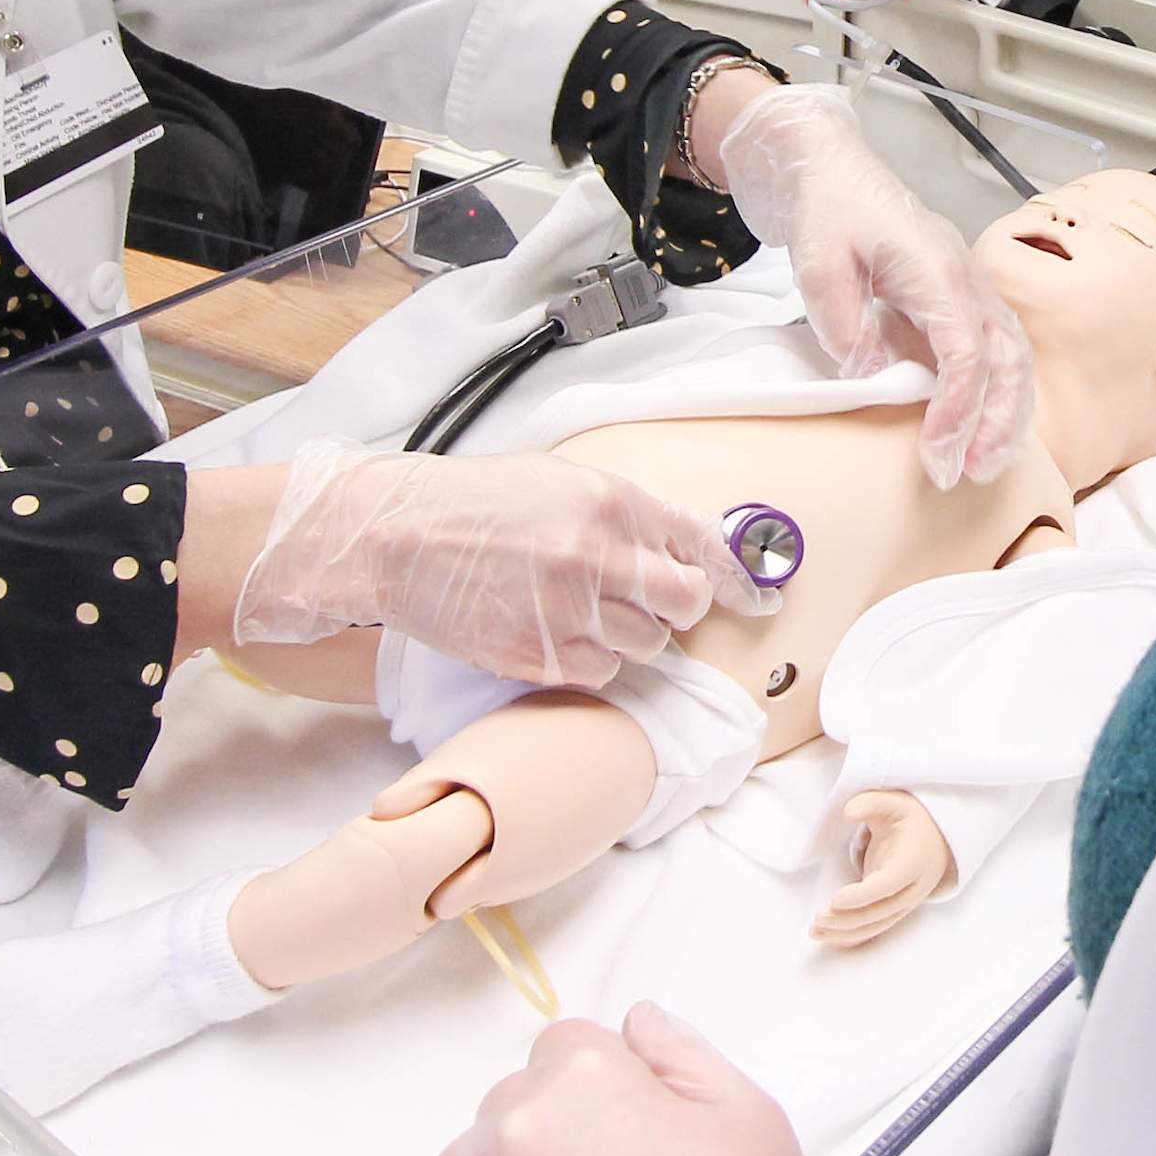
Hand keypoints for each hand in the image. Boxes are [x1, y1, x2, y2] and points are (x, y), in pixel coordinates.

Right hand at [222, 448, 778, 688]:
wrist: (396, 536)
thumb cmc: (477, 502)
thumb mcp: (562, 480)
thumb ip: (631, 512)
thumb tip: (697, 544)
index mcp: (611, 502)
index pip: (702, 547)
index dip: (734, 577)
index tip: (759, 599)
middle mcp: (597, 557)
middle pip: (684, 605)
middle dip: (672, 605)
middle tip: (641, 597)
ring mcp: (567, 611)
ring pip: (647, 647)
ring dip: (628, 635)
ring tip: (582, 608)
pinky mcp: (536, 655)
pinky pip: (600, 674)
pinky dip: (591, 661)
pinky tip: (557, 632)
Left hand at [696, 78, 1037, 487]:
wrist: (832, 168)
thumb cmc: (828, 209)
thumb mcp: (818, 261)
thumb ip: (844, 321)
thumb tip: (872, 375)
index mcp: (937, 270)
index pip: (966, 352)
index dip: (959, 408)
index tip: (938, 451)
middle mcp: (966, 279)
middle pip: (1008, 358)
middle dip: (998, 421)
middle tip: (973, 471)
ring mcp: (970, 287)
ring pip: (1014, 356)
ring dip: (1008, 412)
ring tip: (986, 461)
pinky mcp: (961, 299)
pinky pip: (997, 349)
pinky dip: (1000, 392)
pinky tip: (983, 427)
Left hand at [811, 790, 952, 946]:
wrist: (938, 837)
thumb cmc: (912, 819)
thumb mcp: (895, 802)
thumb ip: (870, 803)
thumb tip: (848, 812)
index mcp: (914, 861)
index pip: (888, 884)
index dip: (862, 895)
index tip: (835, 899)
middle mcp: (913, 888)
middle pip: (880, 911)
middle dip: (847, 918)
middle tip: (817, 917)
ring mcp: (905, 902)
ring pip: (876, 925)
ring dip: (845, 932)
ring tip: (814, 931)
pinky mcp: (894, 909)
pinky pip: (874, 927)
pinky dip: (852, 936)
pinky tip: (829, 938)